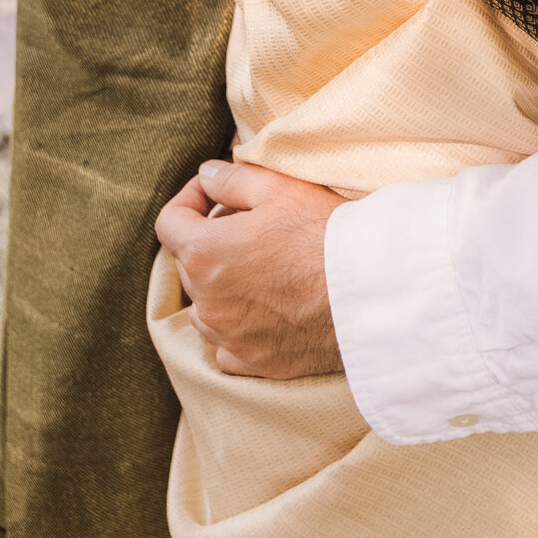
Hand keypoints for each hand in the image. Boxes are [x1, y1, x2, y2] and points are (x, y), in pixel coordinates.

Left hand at [154, 156, 346, 378]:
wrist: (368, 291)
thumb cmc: (323, 233)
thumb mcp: (278, 188)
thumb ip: (231, 179)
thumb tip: (206, 175)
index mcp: (205, 253)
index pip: (169, 222)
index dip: (188, 200)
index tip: (213, 194)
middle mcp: (207, 302)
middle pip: (190, 263)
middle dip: (211, 239)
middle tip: (252, 223)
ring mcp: (228, 337)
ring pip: (206, 306)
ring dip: (221, 285)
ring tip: (262, 265)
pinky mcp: (252, 363)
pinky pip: (226, 344)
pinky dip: (236, 326)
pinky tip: (266, 307)